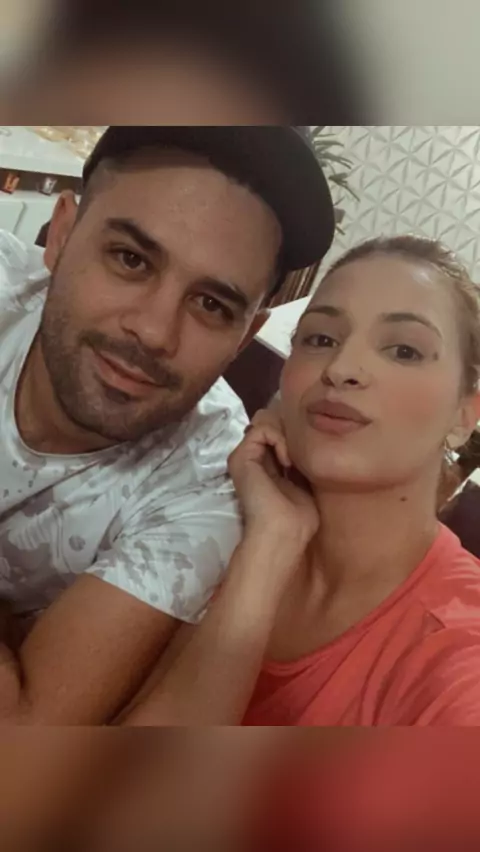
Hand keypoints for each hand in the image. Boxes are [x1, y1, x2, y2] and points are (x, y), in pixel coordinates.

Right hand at [228, 410, 318, 560]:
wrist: (284, 530)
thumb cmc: (299, 516)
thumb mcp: (303, 480)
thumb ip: (298, 460)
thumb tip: (303, 439)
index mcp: (265, 467)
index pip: (277, 435)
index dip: (294, 434)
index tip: (308, 450)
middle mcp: (252, 460)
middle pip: (270, 424)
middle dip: (290, 430)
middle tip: (300, 452)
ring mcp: (243, 458)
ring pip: (265, 422)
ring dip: (286, 435)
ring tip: (292, 460)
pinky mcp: (239, 457)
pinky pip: (261, 429)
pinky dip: (279, 438)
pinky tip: (286, 460)